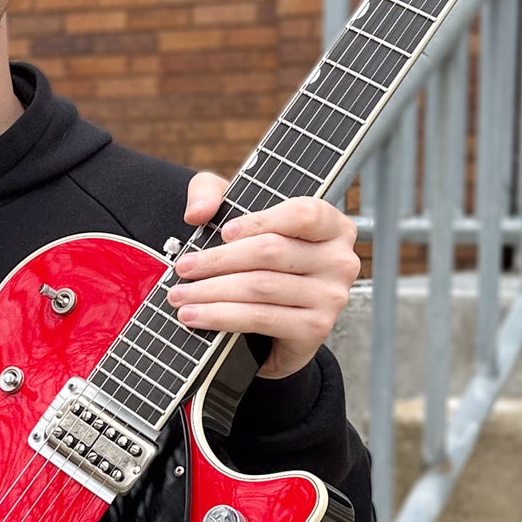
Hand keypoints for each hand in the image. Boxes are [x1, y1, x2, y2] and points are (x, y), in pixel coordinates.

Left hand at [169, 173, 360, 379]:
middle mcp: (340, 260)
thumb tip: (198, 211)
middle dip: (218, 260)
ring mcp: (331, 297)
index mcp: (332, 226)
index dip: (259, 221)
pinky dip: (222, 317)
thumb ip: (212, 193)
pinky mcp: (315, 329)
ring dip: (212, 291)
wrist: (275, 323)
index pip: (303, 214)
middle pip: (272, 252)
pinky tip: (197, 316)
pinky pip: (261, 318)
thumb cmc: (261, 261)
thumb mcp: (237, 215)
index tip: (223, 232)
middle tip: (184, 268)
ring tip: (181, 295)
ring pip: (261, 287)